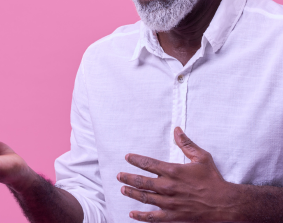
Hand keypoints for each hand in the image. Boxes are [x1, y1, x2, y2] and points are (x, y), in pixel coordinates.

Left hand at [117, 127, 237, 221]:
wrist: (224, 204)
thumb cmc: (213, 179)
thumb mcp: (202, 157)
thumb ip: (186, 144)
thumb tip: (177, 130)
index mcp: (173, 170)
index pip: (148, 163)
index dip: (136, 160)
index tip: (128, 157)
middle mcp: (168, 186)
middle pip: (142, 181)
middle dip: (128, 177)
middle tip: (119, 175)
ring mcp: (169, 202)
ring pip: (144, 197)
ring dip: (132, 192)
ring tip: (123, 188)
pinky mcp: (173, 216)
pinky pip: (153, 217)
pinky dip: (141, 216)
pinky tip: (132, 213)